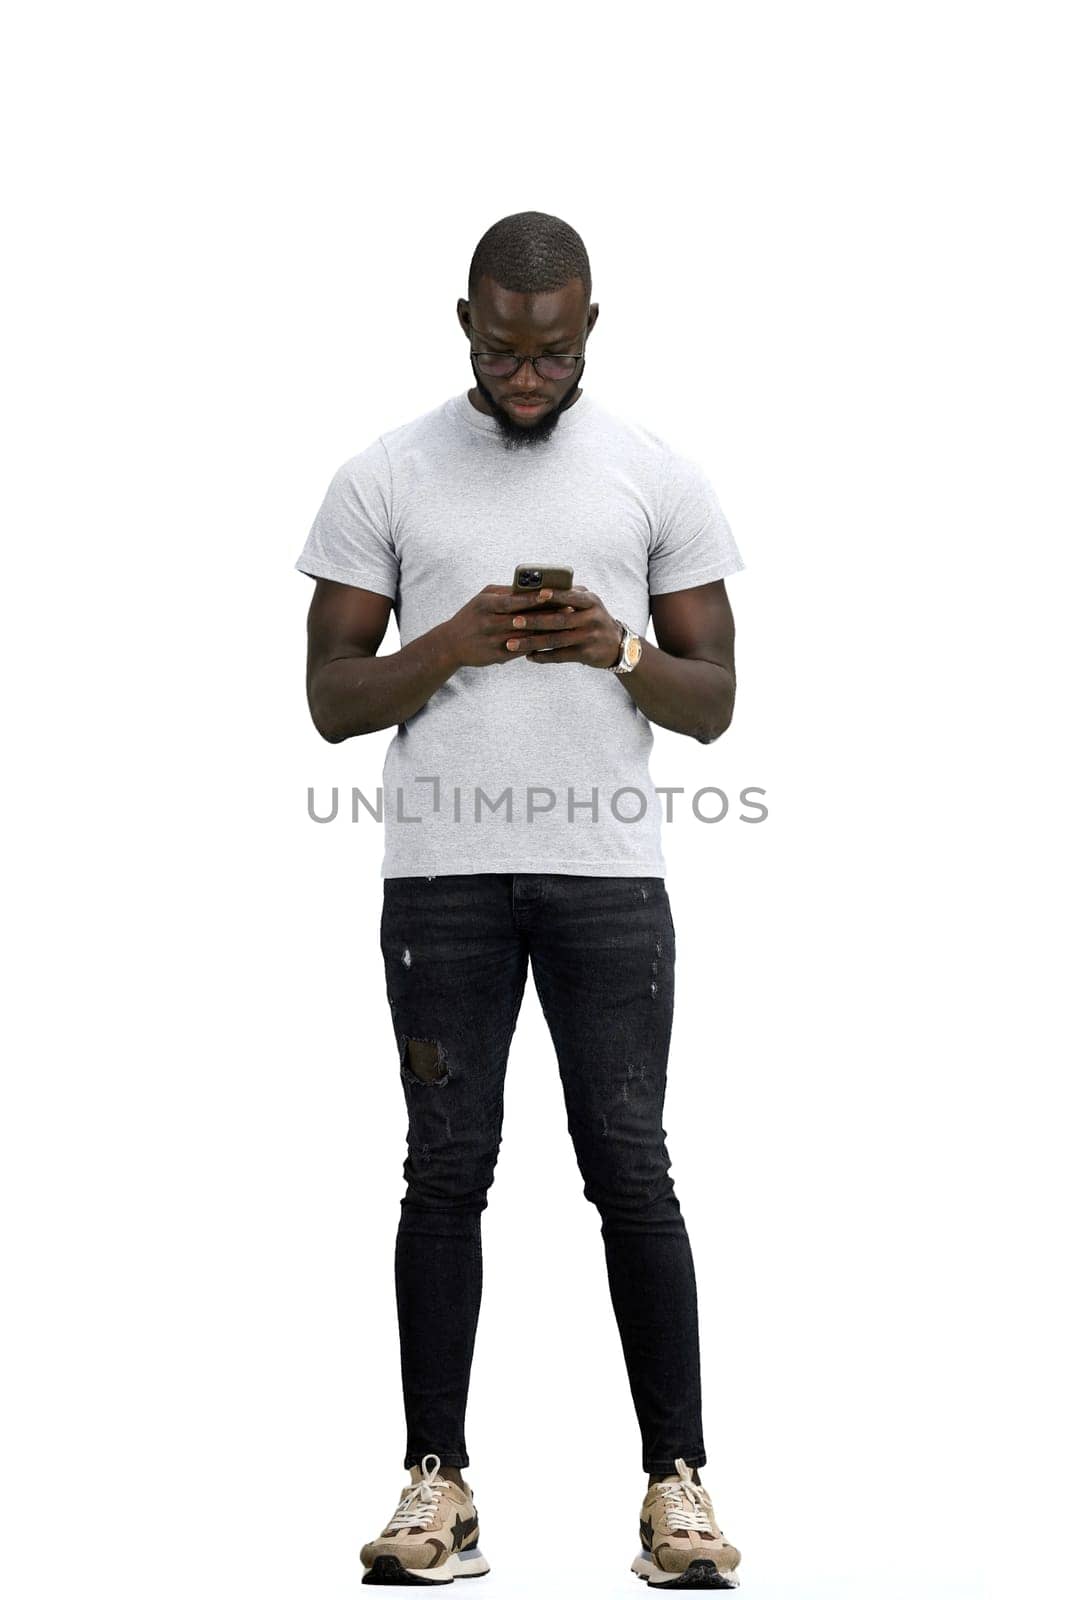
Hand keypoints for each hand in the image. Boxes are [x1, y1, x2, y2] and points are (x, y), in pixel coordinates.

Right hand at [440, 584, 578, 669]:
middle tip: (568, 609)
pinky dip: (537, 646)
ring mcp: (492, 641)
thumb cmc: (472, 616)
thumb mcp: (483, 599)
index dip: (533, 598)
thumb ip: (505, 592)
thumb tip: (531, 586)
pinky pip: (522, 651)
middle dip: (546, 614)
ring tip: (566, 626)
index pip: (513, 600)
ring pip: (525, 636)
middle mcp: (488, 623)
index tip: (553, 593)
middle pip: (522, 619)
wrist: (450, 645)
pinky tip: (553, 643)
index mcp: (485, 604)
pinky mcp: (496, 657)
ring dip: (546, 632)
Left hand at [506, 586, 624, 668]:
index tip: (537, 593)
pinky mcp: (585, 654)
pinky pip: (560, 656)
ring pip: (555, 641)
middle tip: (513, 621)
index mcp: (591, 602)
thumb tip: (540, 586)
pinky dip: (543, 657)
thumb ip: (570, 594)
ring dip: (532, 643)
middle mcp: (591, 619)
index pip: (571, 597)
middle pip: (559, 620)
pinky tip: (528, 656)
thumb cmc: (594, 618)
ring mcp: (588, 638)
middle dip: (534, 621)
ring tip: (512, 643)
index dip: (555, 596)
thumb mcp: (590, 602)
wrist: (617, 645)